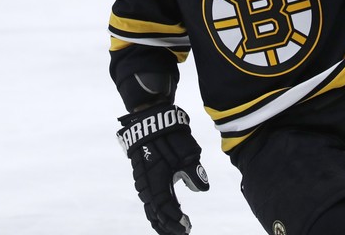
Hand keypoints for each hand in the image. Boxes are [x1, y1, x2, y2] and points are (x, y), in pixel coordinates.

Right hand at [117, 104, 209, 234]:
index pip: (166, 209)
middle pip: (155, 214)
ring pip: (150, 208)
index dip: (176, 221)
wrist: (150, 120)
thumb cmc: (170, 136)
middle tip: (182, 232)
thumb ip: (194, 172)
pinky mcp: (142, 176)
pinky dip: (155, 210)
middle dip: (168, 226)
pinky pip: (148, 200)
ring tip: (172, 228)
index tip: (187, 227)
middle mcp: (146, 185)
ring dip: (161, 220)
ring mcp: (142, 181)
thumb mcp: (187, 152)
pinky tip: (163, 213)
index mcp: (156, 181)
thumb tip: (203, 189)